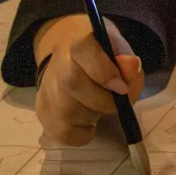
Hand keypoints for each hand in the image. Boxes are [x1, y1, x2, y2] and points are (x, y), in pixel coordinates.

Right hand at [33, 15, 144, 145]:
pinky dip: (84, 133)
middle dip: (103, 101)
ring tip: (98, 106)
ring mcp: (47, 89)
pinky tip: (87, 120)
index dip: (104, 70)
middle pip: (73, 84)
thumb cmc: (103, 57)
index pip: (82, 48)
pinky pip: (65, 133)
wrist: (72, 62)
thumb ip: (128, 60)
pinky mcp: (43, 113)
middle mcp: (58, 63)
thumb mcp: (119, 50)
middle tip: (116, 102)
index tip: (122, 88)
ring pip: (69, 113)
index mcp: (78, 41)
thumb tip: (132, 68)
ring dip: (95, 116)